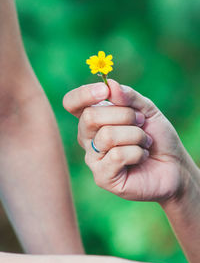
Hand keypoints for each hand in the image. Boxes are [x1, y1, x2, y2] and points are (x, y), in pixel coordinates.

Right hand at [63, 80, 188, 202]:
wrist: (174, 165)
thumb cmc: (157, 136)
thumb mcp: (146, 109)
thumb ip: (128, 96)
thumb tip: (110, 85)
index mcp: (94, 119)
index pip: (72, 103)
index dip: (84, 94)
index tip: (104, 90)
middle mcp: (88, 138)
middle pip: (90, 116)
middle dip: (125, 115)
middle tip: (141, 123)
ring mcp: (93, 159)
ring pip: (107, 135)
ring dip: (136, 135)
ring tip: (145, 142)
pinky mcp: (103, 177)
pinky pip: (117, 156)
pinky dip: (138, 153)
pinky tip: (142, 158)